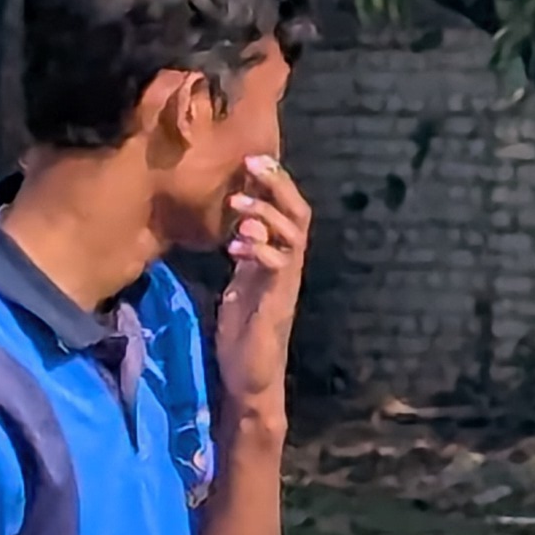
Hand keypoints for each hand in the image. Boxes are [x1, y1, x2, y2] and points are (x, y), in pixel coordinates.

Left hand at [214, 153, 312, 410]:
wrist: (251, 375)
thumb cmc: (243, 331)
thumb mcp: (242, 284)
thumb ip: (246, 256)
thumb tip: (238, 227)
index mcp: (279, 257)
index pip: (287, 210)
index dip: (274, 183)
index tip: (252, 158)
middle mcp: (289, 265)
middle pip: (297, 213)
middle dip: (277, 185)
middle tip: (254, 163)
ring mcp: (285, 282)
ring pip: (291, 235)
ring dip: (265, 214)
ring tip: (239, 202)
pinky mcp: (276, 301)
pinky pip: (276, 266)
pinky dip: (259, 250)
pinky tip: (237, 245)